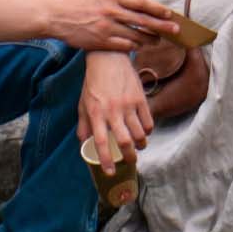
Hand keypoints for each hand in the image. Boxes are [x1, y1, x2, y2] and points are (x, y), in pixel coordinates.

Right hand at [46, 0, 178, 51]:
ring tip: (157, 41)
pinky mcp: (101, 41)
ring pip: (136, 35)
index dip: (158, 9)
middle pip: (143, 20)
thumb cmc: (77, 4)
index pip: (142, 3)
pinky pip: (123, 46)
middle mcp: (112, 11)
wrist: (56, 17)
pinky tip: (138, 47)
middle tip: (175, 31)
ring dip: (149, 39)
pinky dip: (133, 47)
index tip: (170, 14)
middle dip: (162, 27)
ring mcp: (107, 27)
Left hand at [77, 50, 150, 170]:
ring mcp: (128, 104)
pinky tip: (145, 132)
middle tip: (130, 161)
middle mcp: (113, 111)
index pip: (100, 142)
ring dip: (141, 145)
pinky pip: (149, 121)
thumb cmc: (93, 84)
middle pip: (125, 141)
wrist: (108, 59)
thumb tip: (84, 144)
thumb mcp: (83, 104)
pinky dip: (148, 131)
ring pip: (140, 133)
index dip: (106, 160)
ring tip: (139, 147)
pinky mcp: (141, 98)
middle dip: (129, 157)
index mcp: (96, 114)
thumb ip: (84, 125)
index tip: (110, 172)